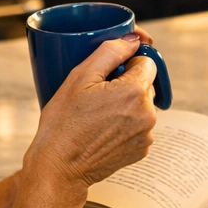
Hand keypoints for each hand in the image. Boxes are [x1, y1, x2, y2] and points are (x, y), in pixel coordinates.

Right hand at [7, 33, 158, 207]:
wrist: (59, 168)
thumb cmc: (63, 122)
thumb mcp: (80, 77)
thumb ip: (111, 51)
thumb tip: (134, 38)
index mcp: (135, 92)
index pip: (147, 61)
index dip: (128, 61)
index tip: (110, 69)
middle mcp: (148, 114)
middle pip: (146, 84)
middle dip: (126, 83)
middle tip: (97, 92)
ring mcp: (147, 135)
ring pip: (142, 106)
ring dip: (126, 104)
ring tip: (97, 114)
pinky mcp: (141, 151)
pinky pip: (139, 126)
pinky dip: (125, 123)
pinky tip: (102, 129)